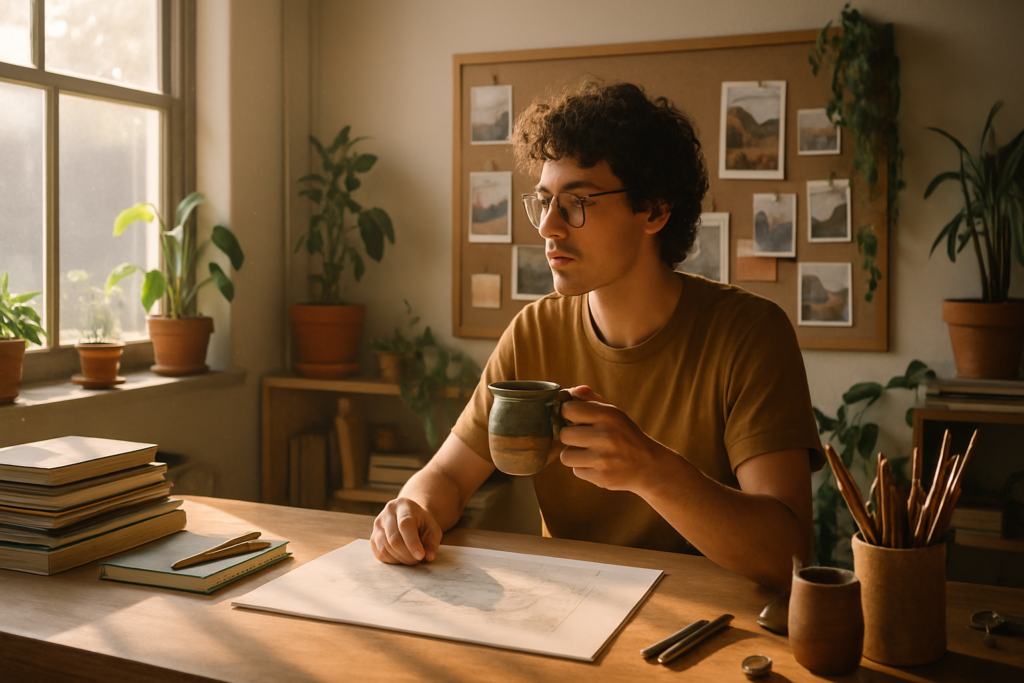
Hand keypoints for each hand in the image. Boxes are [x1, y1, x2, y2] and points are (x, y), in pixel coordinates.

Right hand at [370, 497, 441, 564]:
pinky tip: (402, 558)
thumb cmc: (423, 524)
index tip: (421, 556)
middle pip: (393, 539)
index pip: (405, 524)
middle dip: (407, 554)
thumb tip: (428, 557)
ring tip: (412, 559)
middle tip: (418, 560)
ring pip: (385, 548)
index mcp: (403, 505)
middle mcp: (387, 513)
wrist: (410, 519)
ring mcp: (377, 525)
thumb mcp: (433, 529)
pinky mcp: (373, 538)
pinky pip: (380, 554)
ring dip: (400, 559)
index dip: (412, 542)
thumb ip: (432, 543)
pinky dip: (392, 561)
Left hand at [558, 385, 672, 492]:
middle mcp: (606, 436)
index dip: (566, 413)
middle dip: (570, 436)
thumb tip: (568, 391)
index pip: (568, 409)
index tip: (573, 417)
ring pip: (566, 456)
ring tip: (589, 453)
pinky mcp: (601, 477)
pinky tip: (598, 465)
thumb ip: (591, 400)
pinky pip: (576, 471)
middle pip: (564, 434)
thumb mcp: (614, 414)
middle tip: (583, 438)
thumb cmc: (626, 436)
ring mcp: (603, 459)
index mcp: (609, 415)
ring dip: (574, 455)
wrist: (649, 466)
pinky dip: (583, 468)